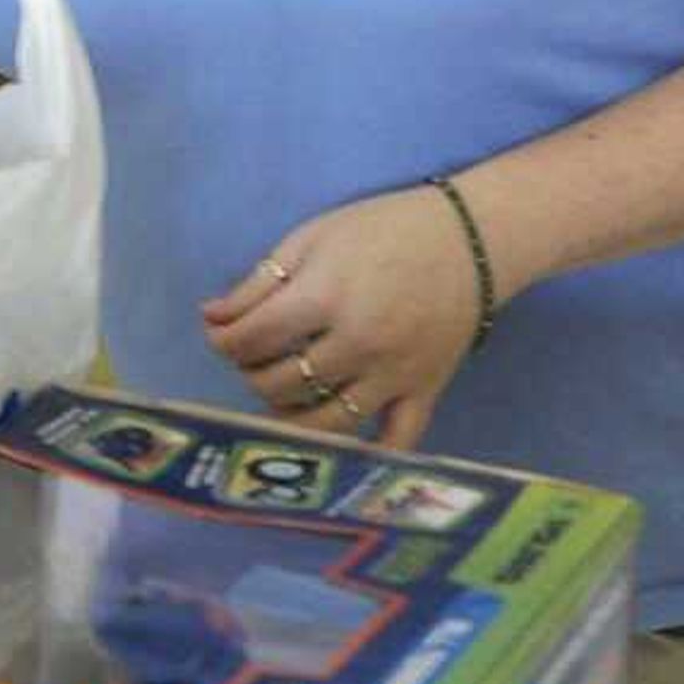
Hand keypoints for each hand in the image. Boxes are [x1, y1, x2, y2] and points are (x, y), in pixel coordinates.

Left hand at [200, 186, 495, 449]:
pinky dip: (367, 454)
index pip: (253, 339)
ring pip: (325, 421)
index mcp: (325, 299)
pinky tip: (338, 451)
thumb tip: (212, 318)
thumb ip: (258, 283)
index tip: (219, 335)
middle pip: (281, 383)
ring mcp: (394, 375)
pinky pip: (397, 439)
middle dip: (252, 372)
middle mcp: (358, 345)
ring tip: (281, 394)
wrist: (471, 238)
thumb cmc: (383, 229)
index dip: (223, 341)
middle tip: (252, 357)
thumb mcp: (311, 238)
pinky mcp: (426, 391)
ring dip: (289, 416)